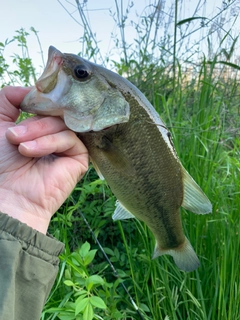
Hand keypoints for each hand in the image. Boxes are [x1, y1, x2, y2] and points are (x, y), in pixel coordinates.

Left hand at [0, 86, 88, 233]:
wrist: (5, 195)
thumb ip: (9, 97)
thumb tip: (33, 89)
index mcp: (39, 126)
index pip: (49, 103)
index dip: (40, 100)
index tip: (26, 102)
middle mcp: (55, 135)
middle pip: (56, 112)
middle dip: (33, 120)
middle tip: (12, 136)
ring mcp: (68, 147)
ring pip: (62, 123)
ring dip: (37, 132)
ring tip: (20, 148)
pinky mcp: (78, 158)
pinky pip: (70, 138)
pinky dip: (49, 142)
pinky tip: (32, 153)